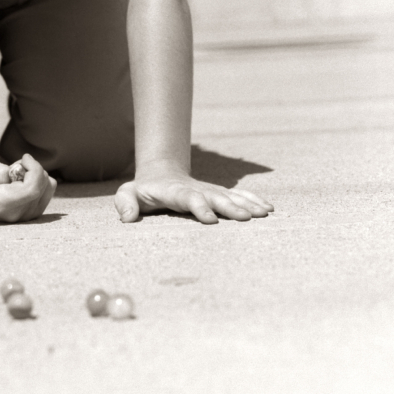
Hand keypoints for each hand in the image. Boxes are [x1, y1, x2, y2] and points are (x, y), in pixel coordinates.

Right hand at [0, 153, 56, 222]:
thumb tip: (19, 174)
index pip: (31, 190)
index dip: (33, 169)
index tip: (24, 157)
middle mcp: (15, 215)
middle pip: (41, 185)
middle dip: (31, 167)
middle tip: (13, 167)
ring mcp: (26, 216)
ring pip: (48, 185)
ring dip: (34, 173)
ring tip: (15, 176)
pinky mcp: (34, 212)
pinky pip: (49, 188)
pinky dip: (38, 179)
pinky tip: (22, 182)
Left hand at [115, 165, 273, 223]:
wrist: (161, 174)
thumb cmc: (143, 191)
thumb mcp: (128, 194)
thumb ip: (125, 203)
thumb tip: (127, 219)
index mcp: (174, 191)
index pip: (187, 198)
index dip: (199, 206)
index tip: (211, 220)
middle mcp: (195, 189)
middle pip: (214, 196)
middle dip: (230, 206)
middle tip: (247, 218)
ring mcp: (208, 190)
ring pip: (230, 196)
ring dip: (247, 203)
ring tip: (265, 213)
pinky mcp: (218, 194)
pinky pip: (238, 196)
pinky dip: (253, 200)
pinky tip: (268, 208)